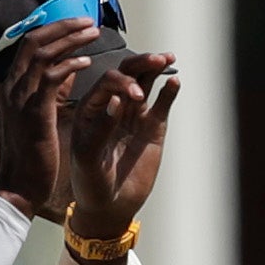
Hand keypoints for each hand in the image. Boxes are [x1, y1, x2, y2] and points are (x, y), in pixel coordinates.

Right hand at [0, 16, 103, 214]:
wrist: (18, 187)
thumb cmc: (30, 156)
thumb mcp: (34, 117)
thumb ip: (44, 92)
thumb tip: (63, 72)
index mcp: (11, 87)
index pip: (27, 45)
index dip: (52, 29)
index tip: (75, 24)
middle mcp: (12, 87)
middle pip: (33, 40)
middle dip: (62, 26)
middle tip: (87, 21)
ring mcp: (20, 98)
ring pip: (43, 53)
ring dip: (70, 40)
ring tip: (93, 33)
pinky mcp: (34, 112)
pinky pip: (51, 77)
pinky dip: (70, 65)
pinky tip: (88, 62)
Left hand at [67, 53, 178, 240]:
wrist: (110, 206)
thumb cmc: (91, 182)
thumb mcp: (89, 158)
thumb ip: (100, 129)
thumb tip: (115, 99)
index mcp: (91, 109)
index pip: (106, 83)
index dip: (120, 82)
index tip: (133, 93)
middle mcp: (112, 106)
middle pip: (127, 75)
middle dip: (140, 64)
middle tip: (155, 58)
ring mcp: (134, 116)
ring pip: (145, 84)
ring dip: (155, 69)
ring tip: (167, 58)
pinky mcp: (153, 128)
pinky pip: (161, 105)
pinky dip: (168, 93)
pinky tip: (175, 82)